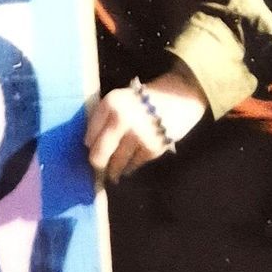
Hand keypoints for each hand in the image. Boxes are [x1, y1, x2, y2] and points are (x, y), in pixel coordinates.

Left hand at [84, 66, 207, 182]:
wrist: (181, 96)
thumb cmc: (146, 99)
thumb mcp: (121, 99)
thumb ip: (105, 117)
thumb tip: (89, 145)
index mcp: (110, 103)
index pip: (89, 135)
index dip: (90, 146)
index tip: (90, 152)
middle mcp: (121, 119)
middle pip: (98, 155)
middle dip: (97, 165)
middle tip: (98, 170)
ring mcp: (137, 135)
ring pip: (116, 164)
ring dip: (113, 171)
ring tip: (112, 175)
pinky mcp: (152, 148)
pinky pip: (134, 165)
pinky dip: (130, 167)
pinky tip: (129, 166)